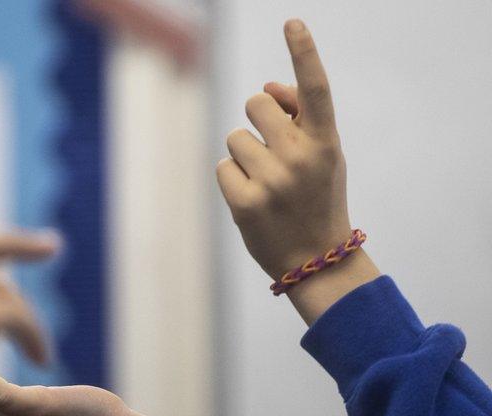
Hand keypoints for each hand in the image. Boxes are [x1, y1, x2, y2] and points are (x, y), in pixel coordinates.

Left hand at [216, 19, 378, 323]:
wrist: (316, 259)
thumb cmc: (316, 196)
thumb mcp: (321, 155)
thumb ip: (299, 118)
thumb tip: (263, 88)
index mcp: (327, 142)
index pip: (315, 90)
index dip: (304, 53)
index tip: (292, 22)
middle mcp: (301, 158)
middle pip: (254, 105)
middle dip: (257, 121)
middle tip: (272, 152)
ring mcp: (272, 181)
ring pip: (235, 137)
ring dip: (244, 155)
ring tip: (267, 184)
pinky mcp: (245, 202)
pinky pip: (222, 166)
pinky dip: (232, 179)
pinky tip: (253, 200)